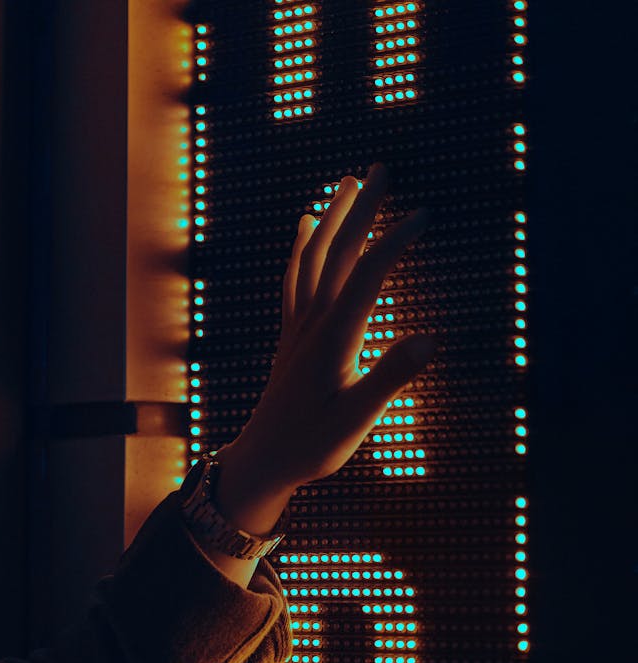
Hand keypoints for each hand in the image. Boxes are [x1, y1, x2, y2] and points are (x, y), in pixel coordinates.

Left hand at [229, 162, 437, 493]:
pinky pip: (295, 279)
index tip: (424, 214)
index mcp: (333, 340)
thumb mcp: (357, 420)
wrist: (264, 460)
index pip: (366, 277)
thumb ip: (390, 378)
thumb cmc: (312, 446)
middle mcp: (312, 324)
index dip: (394, 242)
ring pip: (312, 259)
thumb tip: (431, 339)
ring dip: (331, 218)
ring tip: (346, 183)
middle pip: (336, 254)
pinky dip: (303, 248)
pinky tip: (307, 228)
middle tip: (380, 169)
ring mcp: (298, 328)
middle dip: (359, 209)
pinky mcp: (291, 336)